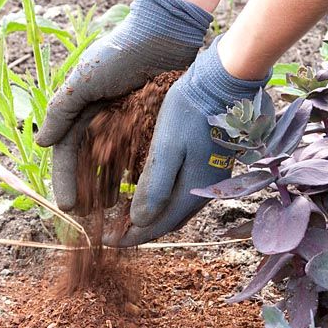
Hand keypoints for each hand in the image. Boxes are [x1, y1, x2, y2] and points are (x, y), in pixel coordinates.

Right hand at [35, 0, 211, 210]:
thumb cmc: (119, 52)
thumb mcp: (84, 81)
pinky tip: (140, 192)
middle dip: (87, 190)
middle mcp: (101, 118)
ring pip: (114, 163)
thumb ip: (61, 112)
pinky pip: (140, 155)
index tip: (68, 206)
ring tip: (115, 210)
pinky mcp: (150, 122)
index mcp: (81, 109)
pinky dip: (138, 173)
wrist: (164, 32)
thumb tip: (40, 144)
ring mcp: (126, 122)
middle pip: (89, 163)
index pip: (67, 152)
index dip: (65, 179)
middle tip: (91, 217)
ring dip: (111, 187)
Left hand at [107, 36, 269, 245]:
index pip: (154, 228)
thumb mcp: (166, 149)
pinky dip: (163, 202)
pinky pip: (181, 197)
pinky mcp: (209, 169)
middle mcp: (201, 194)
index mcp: (189, 194)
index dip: (128, 237)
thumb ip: (154, 188)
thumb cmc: (191, 112)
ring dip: (151, 217)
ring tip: (126, 216)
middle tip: (112, 231)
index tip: (104, 241)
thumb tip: (137, 222)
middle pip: (165, 224)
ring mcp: (208, 182)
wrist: (224, 86)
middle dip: (138, 231)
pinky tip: (150, 193)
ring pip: (174, 212)